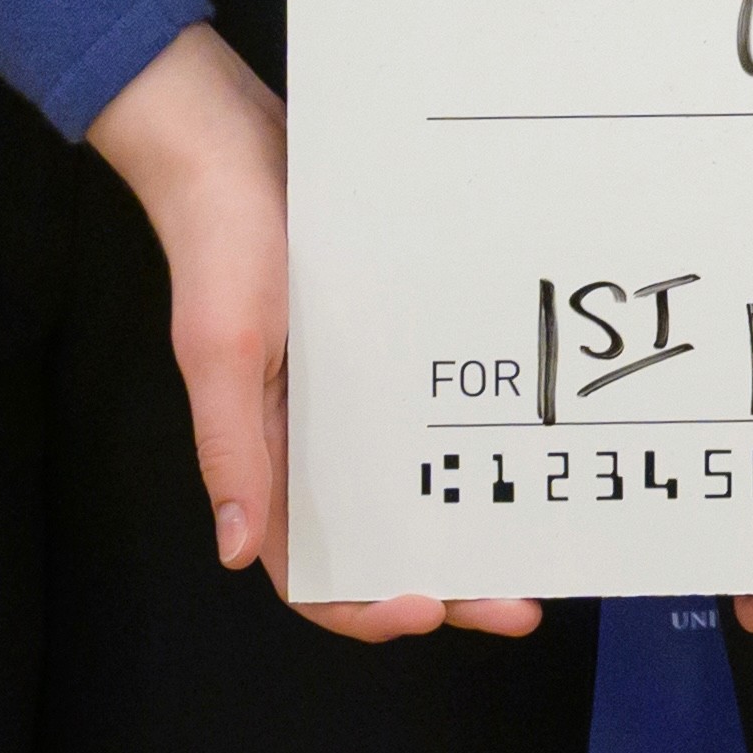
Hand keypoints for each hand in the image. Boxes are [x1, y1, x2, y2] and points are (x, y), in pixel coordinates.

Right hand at [81, 23, 541, 643]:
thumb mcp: (222, 349)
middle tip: (519, 604)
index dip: (362, 607)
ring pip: (406, 490)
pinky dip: (459, 453)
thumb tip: (238, 551)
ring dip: (462, 526)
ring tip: (529, 547)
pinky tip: (513, 457)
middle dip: (447, 582)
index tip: (429, 610)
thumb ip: (230, 450)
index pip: (309, 568)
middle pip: (377, 541)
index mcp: (263, 451)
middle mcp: (308, 438)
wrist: (237, 142)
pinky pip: (419, 420)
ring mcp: (346, 396)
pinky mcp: (375, 350)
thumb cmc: (222, 242)